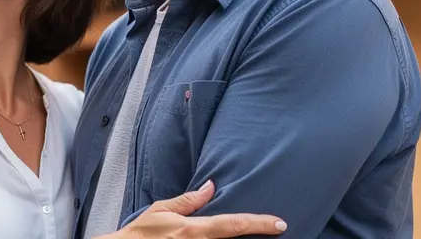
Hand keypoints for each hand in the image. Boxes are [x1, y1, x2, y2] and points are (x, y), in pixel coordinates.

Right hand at [100, 180, 286, 237]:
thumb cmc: (141, 233)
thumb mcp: (162, 210)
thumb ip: (189, 200)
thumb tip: (211, 186)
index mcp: (194, 230)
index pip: (233, 225)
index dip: (259, 224)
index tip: (280, 223)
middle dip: (258, 234)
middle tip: (278, 228)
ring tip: (262, 234)